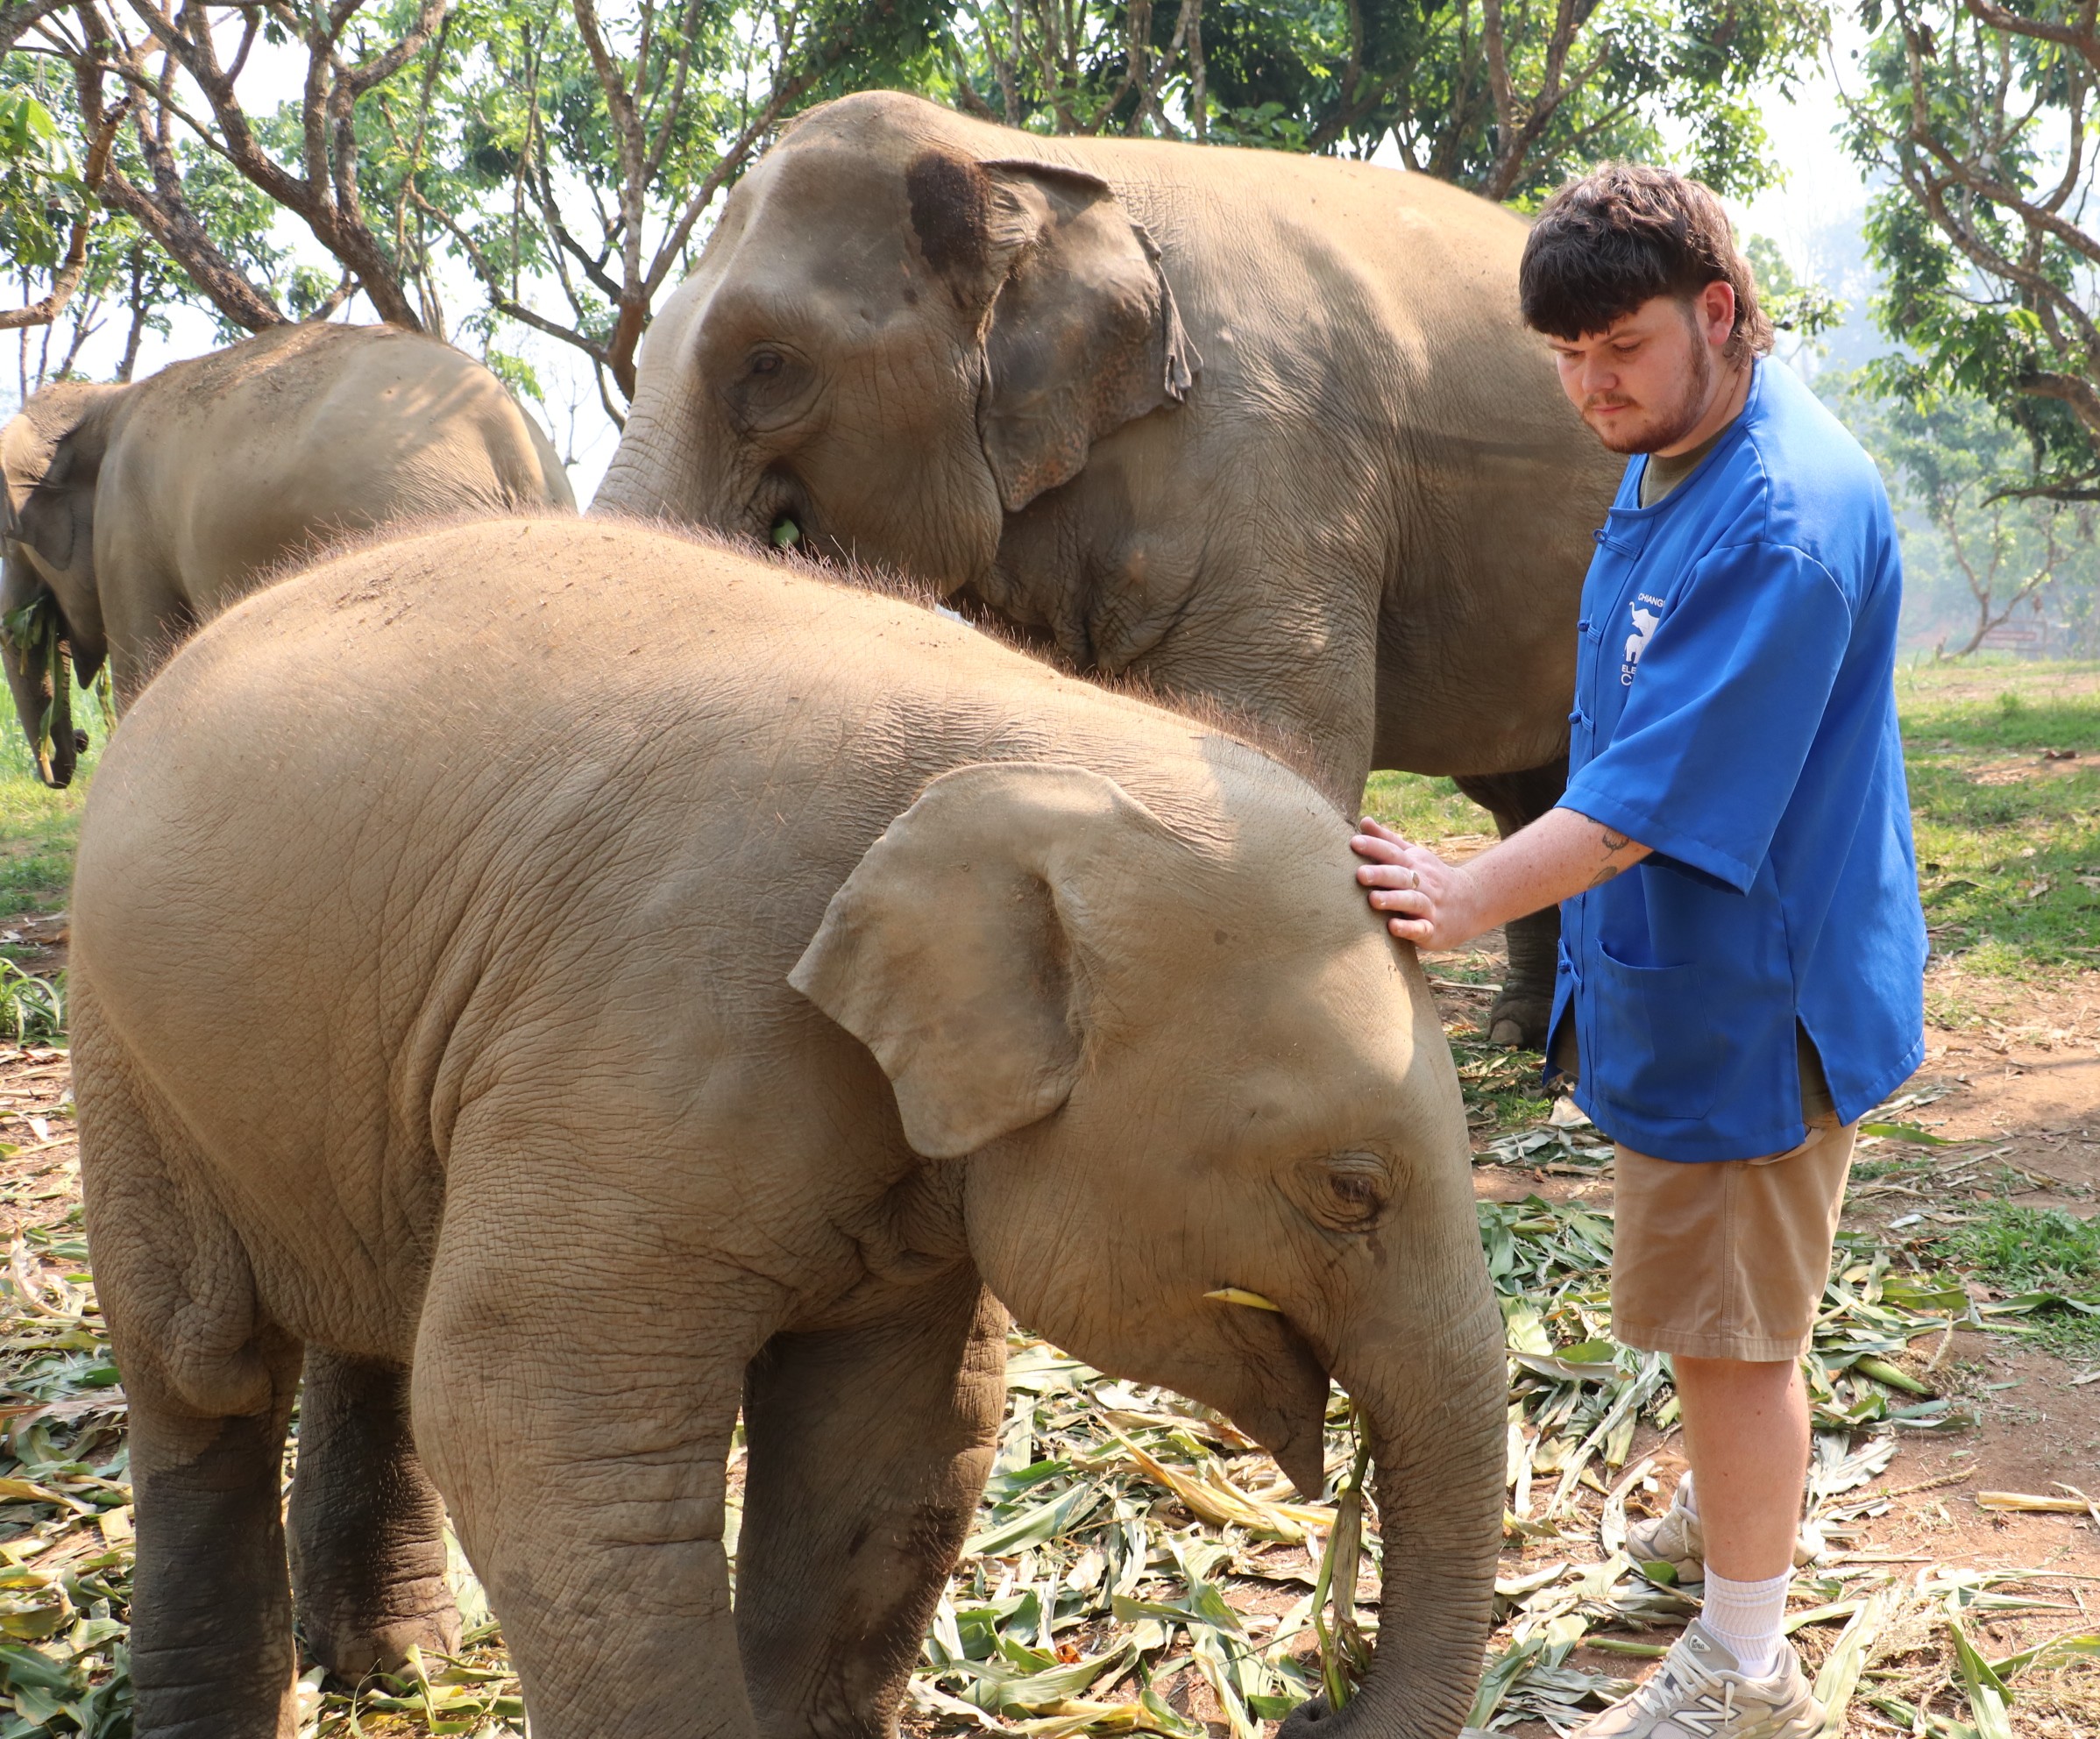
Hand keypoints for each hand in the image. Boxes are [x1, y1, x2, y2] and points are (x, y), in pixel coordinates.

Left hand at [1350, 817, 1488, 949]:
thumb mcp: (1413, 856)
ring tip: (1373, 900)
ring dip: (1394, 900)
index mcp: (1413, 863)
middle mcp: (1422, 883)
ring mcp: (1428, 906)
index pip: (1393, 852)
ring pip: (1412, 901)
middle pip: (1401, 876)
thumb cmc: (1430, 877)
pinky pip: (1421, 928)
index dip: (1375, 846)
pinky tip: (1392, 927)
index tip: (1354, 842)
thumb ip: (1387, 840)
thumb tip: (1364, 821)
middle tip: (1360, 874)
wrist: (1471, 901)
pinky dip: (1409, 928)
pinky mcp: (1432, 928)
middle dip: (1381, 874)